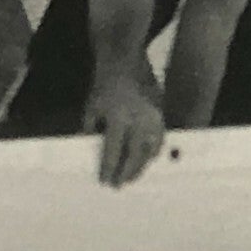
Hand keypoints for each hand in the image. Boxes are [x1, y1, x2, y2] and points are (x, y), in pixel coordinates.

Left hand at [83, 65, 164, 187]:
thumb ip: (91, 130)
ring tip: (132, 177)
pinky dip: (154, 152)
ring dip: (141, 166)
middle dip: (126, 172)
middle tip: (119, 185)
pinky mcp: (161, 116)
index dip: (109, 167)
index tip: (105, 180)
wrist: (126, 65)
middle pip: (134, 155)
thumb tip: (90, 151)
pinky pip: (160, 140)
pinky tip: (148, 160)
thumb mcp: (92, 108)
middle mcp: (138, 121)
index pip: (113, 150)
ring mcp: (152, 119)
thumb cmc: (105, 86)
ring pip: (149, 150)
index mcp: (118, 118)